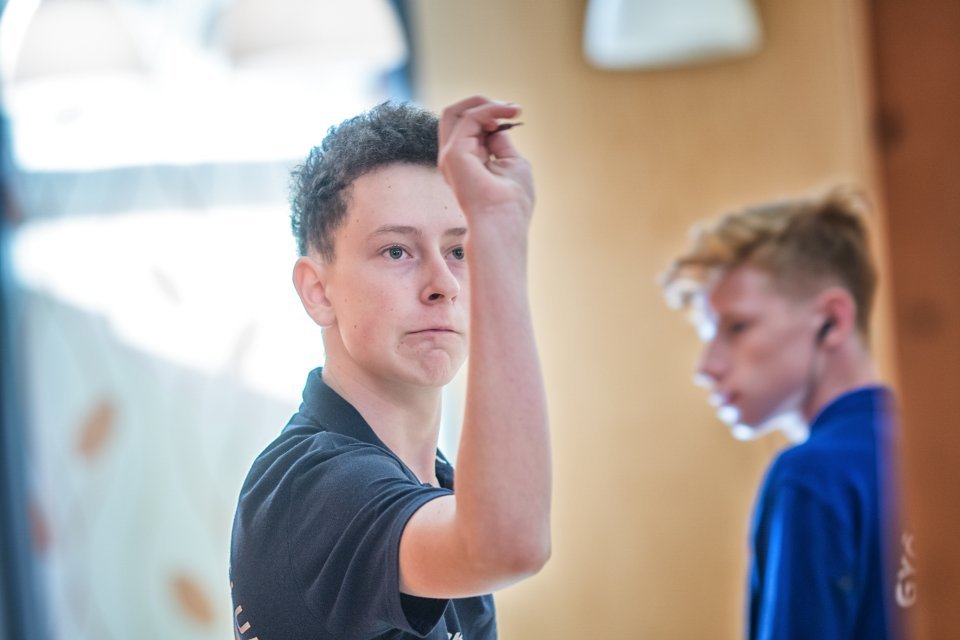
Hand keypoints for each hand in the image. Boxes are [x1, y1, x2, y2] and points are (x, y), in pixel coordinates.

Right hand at [438, 96, 534, 224]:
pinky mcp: (454, 153)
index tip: (515, 114)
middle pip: (455, 116)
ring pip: (454, 112)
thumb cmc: (512, 201)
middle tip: (511, 108)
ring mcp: (450, 155)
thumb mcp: (511, 163)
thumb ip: (501, 143)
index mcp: (466, 162)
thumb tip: (499, 125)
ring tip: (510, 109)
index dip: (491, 115)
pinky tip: (507, 113)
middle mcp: (454, 157)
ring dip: (485, 104)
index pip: (469, 127)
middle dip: (483, 104)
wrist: (504, 221)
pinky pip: (469, 118)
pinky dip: (489, 110)